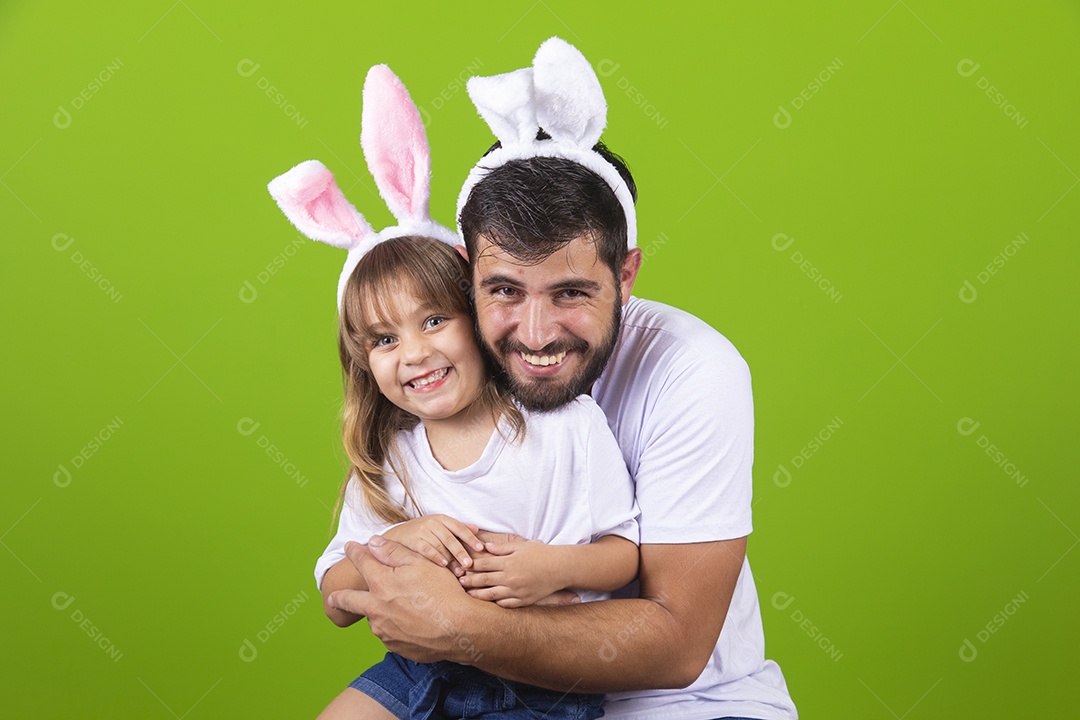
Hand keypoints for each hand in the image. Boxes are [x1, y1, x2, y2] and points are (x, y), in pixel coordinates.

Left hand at [328, 536, 487, 662]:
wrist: (460, 629)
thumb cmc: (443, 592)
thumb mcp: (421, 563)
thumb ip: (393, 552)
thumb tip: (373, 542)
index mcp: (381, 585)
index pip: (362, 562)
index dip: (355, 551)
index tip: (350, 547)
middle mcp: (376, 610)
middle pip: (347, 601)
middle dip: (338, 597)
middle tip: (332, 598)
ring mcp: (384, 631)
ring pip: (372, 618)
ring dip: (376, 612)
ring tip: (398, 607)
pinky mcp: (395, 647)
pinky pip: (389, 634)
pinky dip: (393, 627)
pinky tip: (411, 623)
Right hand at [382, 515, 483, 576]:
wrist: (397, 535)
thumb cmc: (424, 532)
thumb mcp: (441, 526)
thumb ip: (458, 528)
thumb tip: (477, 529)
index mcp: (442, 519)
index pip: (459, 528)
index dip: (470, 538)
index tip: (480, 548)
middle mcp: (432, 522)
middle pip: (450, 538)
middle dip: (461, 552)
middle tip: (470, 564)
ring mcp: (422, 531)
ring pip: (439, 545)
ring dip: (450, 559)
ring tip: (459, 570)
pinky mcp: (412, 539)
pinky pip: (426, 549)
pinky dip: (435, 557)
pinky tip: (443, 565)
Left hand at [458, 537, 564, 607]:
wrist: (560, 568)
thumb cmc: (541, 554)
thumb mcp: (521, 546)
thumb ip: (502, 548)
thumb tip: (485, 547)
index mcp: (509, 562)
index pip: (485, 564)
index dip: (471, 565)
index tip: (461, 566)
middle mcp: (511, 578)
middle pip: (485, 580)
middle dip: (470, 581)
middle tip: (459, 582)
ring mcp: (517, 591)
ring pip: (492, 595)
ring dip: (478, 594)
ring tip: (467, 595)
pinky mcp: (523, 601)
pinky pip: (505, 604)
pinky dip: (495, 603)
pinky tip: (487, 602)